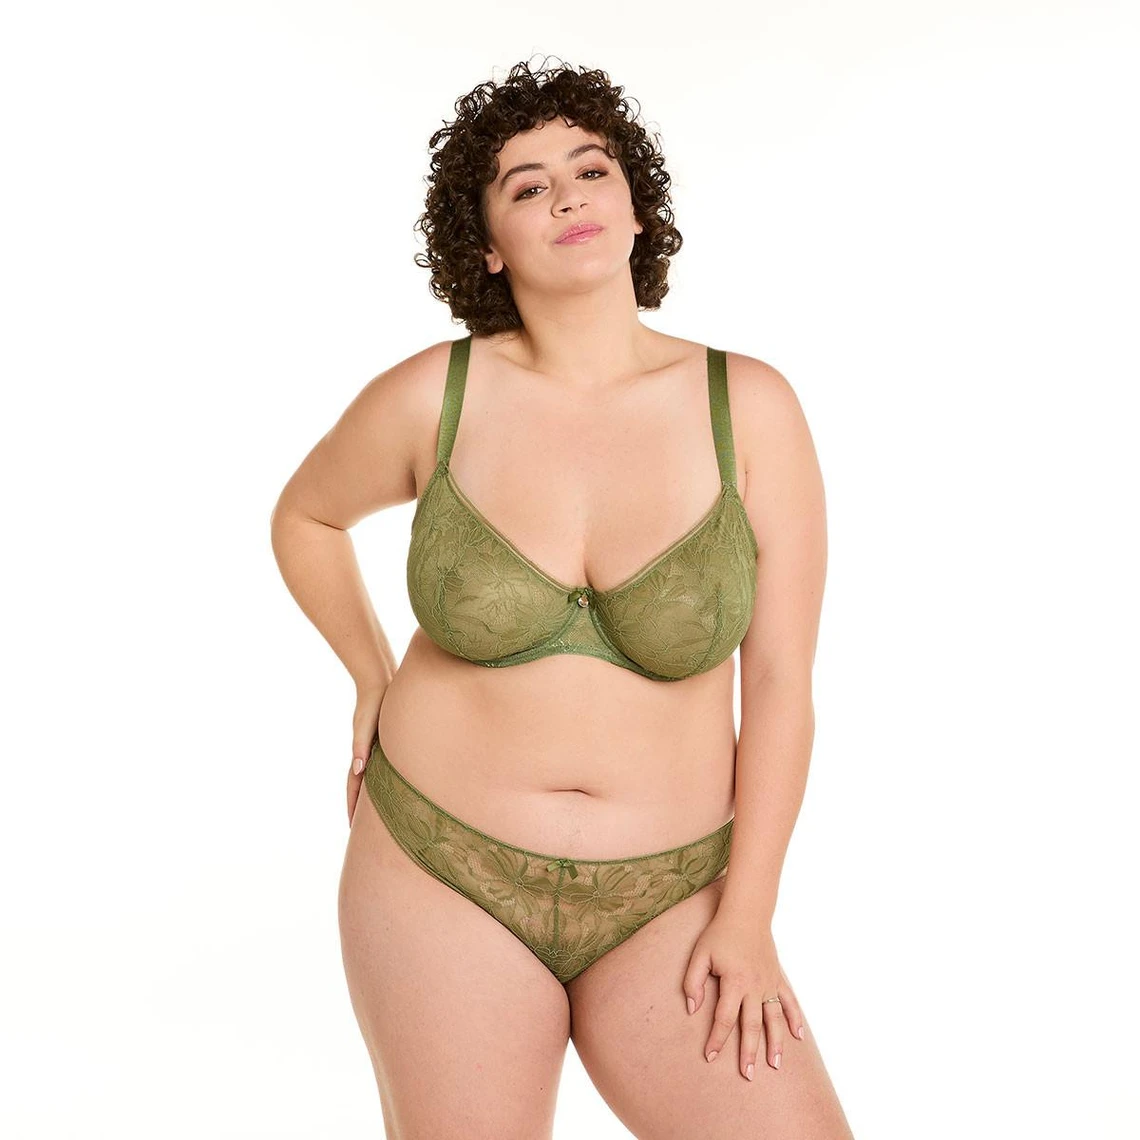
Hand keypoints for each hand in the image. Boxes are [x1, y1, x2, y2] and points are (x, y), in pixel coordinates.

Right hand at [346, 682, 387, 826]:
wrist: (380, 683)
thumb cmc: (373, 704)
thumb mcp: (365, 725)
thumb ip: (361, 746)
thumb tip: (357, 770)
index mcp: (360, 754)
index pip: (354, 787)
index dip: (353, 808)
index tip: (352, 828)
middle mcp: (367, 755)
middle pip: (361, 788)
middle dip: (361, 809)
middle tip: (363, 833)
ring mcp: (376, 750)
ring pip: (372, 780)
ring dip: (371, 798)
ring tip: (377, 817)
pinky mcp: (386, 743)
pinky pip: (383, 769)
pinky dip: (383, 782)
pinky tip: (393, 789)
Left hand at [682, 908, 806, 1079]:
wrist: (746, 913)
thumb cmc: (720, 933)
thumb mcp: (700, 954)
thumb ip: (693, 982)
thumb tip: (692, 1009)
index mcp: (734, 982)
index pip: (724, 1018)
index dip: (717, 1039)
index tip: (710, 1057)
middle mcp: (755, 986)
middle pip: (753, 1025)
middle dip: (749, 1052)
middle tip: (747, 1075)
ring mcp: (769, 983)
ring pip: (775, 1019)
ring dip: (776, 1043)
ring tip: (775, 1065)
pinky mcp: (777, 978)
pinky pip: (789, 1002)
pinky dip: (795, 1019)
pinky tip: (799, 1037)